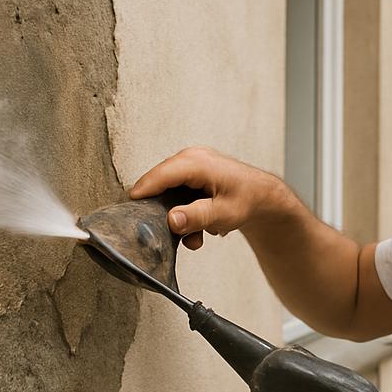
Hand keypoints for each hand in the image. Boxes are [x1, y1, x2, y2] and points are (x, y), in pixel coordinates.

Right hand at [129, 146, 289, 250]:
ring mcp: (191, 163)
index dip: (143, 192)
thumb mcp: (223, 214)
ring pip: (167, 189)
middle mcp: (191, 157)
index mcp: (197, 163)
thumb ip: (197, 217)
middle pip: (159, 182)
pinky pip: (176, 190)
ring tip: (197, 233)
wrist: (262, 196)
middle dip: (163, 210)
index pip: (160, 175)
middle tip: (173, 232)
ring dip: (177, 214)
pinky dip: (183, 209)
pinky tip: (201, 225)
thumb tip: (171, 220)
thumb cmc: (248, 200)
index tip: (129, 211)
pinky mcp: (191, 172)